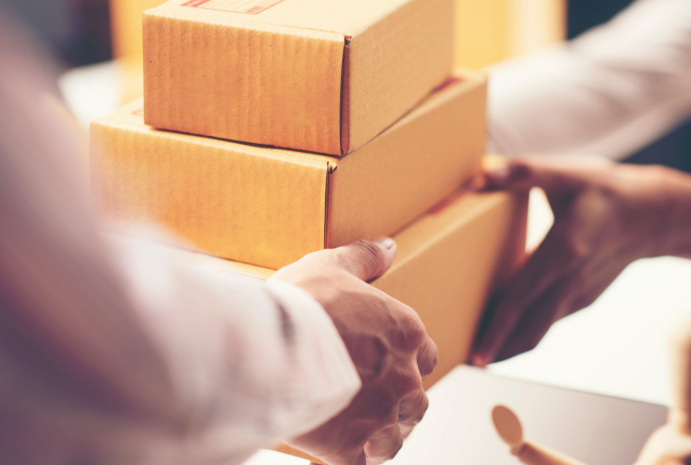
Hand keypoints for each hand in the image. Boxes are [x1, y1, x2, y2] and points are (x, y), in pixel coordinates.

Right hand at [270, 239, 438, 464]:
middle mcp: (405, 378)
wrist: (265, 348)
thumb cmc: (298, 304)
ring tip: (357, 427)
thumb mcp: (330, 265)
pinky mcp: (352, 450)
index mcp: (406, 334)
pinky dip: (356, 458)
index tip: (382, 361)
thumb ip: (364, 257)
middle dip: (397, 400)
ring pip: (396, 436)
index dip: (404, 361)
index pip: (425, 355)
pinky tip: (340, 448)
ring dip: (382, 433)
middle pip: (416, 399)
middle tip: (367, 396)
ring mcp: (381, 417)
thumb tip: (389, 247)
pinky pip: (365, 463)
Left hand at [471, 158, 690, 365]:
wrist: (655, 215)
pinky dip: (526, 333)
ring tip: (479, 354)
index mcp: (562, 251)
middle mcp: (571, 281)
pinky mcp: (584, 299)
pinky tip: (507, 333)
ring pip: (540, 332)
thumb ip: (523, 172)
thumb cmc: (605, 191)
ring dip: (510, 347)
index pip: (521, 299)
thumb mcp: (566, 174)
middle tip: (464, 361)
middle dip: (496, 349)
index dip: (496, 328)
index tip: (476, 353)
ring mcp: (579, 295)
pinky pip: (549, 323)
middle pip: (528, 328)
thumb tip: (480, 176)